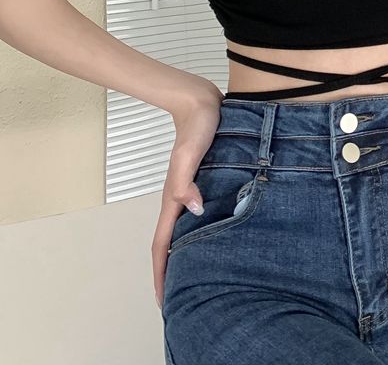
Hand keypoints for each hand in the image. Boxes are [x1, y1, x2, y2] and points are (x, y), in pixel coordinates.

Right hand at [152, 81, 223, 310]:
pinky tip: (211, 237)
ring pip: (184, 230)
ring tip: (193, 276)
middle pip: (171, 242)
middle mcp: (181, 197)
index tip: (163, 299)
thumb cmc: (198, 125)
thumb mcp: (191, 153)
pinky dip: (199, 232)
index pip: (163, 243)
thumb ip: (186, 180)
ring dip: (184, 254)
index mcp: (174, 196)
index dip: (162, 271)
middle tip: (178, 298)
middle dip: (171, 272)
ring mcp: (191, 189)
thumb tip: (194, 209)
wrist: (201, 101)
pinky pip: (197, 214)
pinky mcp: (203, 180)